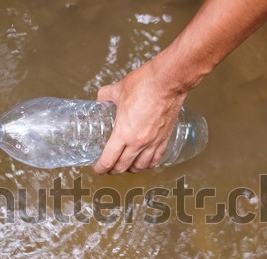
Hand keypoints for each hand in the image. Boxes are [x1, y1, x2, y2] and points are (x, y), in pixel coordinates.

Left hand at [93, 59, 186, 174]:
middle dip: (112, 170)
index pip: (108, 160)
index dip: (100, 168)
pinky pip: (155, 159)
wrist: (168, 81)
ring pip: (140, 166)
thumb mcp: (118, 89)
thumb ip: (106, 95)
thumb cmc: (145, 85)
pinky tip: (145, 163)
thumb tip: (101, 98)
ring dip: (130, 169)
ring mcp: (152, 142)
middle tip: (108, 168)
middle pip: (122, 167)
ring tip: (125, 167)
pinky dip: (148, 164)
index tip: (97, 167)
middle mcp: (138, 142)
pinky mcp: (164, 138)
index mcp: (123, 133)